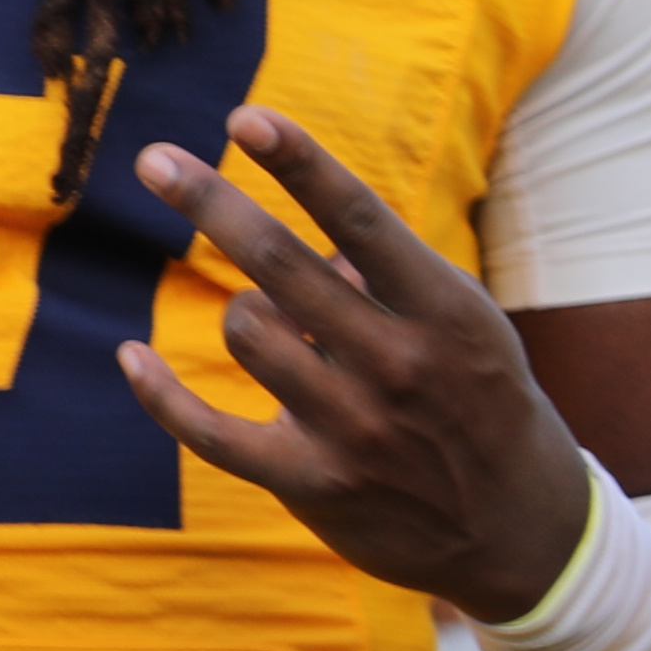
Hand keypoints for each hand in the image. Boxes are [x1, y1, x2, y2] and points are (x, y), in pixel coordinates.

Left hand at [118, 107, 597, 617]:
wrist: (520, 530)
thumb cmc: (484, 406)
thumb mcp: (467, 332)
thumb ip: (390, 284)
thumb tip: (305, 241)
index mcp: (448, 314)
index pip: (362, 222)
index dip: (301, 165)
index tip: (247, 120)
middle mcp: (399, 365)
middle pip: (280, 266)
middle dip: (210, 201)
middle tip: (153, 160)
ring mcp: (353, 427)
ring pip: (247, 332)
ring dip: (245, 312)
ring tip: (272, 322)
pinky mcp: (313, 482)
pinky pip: (208, 429)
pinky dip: (159, 391)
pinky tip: (129, 357)